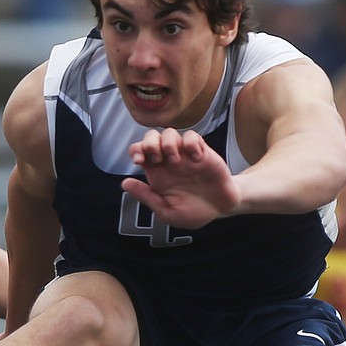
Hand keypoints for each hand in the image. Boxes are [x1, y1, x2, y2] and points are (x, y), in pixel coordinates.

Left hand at [122, 128, 238, 229]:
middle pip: (151, 136)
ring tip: (177, 162)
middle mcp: (168, 161)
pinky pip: (192, 136)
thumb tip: (124, 183)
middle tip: (157, 159)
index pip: (139, 151)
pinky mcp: (202, 151)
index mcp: (157, 173)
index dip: (136, 151)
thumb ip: (147, 197)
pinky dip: (191, 143)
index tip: (139, 161)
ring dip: (169, 144)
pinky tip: (196, 159)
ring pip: (170, 133)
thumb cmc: (193, 212)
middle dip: (150, 143)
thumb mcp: (167, 211)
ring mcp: (185, 154)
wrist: (221, 209)